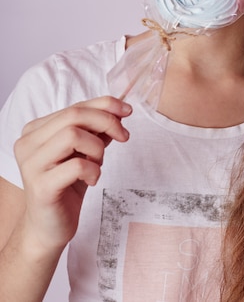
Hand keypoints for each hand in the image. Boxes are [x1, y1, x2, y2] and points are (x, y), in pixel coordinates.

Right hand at [13, 96, 131, 255]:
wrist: (49, 227)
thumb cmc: (67, 185)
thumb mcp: (85, 151)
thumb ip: (96, 130)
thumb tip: (119, 111)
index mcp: (36, 130)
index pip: (74, 106)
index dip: (104, 105)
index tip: (127, 111)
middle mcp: (28, 143)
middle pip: (73, 116)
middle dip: (106, 121)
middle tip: (123, 136)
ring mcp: (32, 164)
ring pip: (72, 135)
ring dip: (97, 148)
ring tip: (98, 163)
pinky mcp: (41, 186)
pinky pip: (76, 165)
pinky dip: (93, 170)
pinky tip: (92, 179)